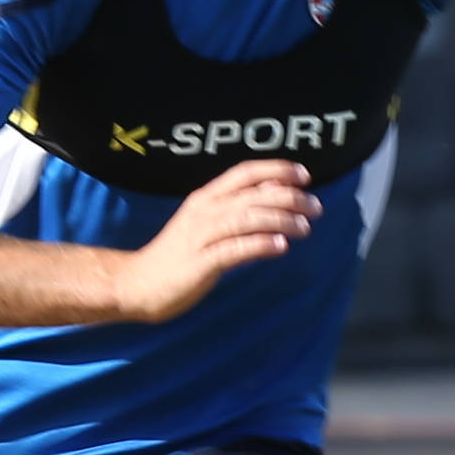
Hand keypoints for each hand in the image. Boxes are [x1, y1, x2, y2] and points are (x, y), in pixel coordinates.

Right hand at [115, 159, 321, 321]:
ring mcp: (200, 236)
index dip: (276, 169)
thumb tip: (275, 194)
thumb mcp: (208, 225)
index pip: (245, 172)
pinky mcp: (200, 263)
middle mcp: (204, 211)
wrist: (137, 285)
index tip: (305, 175)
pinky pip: (234, 250)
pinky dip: (259, 245)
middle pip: (252, 195)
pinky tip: (281, 246)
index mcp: (206, 198)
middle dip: (289, 197)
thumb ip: (238, 209)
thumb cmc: (179, 256)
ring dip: (280, 220)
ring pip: (247, 218)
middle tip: (316, 207)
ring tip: (306, 227)